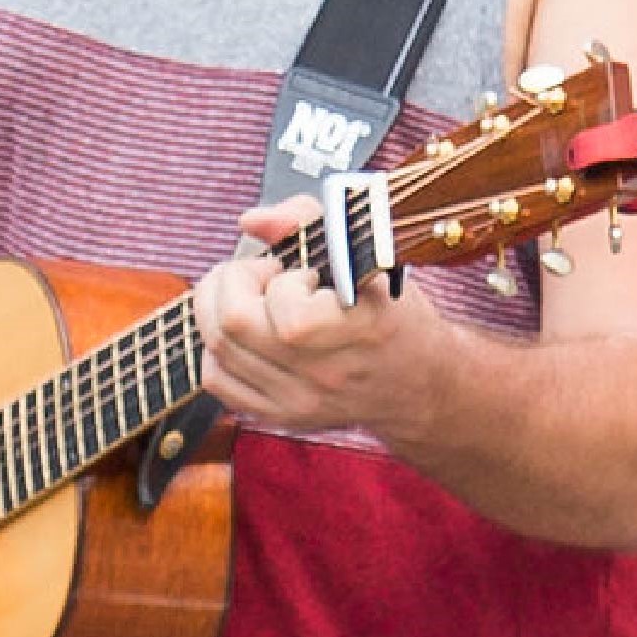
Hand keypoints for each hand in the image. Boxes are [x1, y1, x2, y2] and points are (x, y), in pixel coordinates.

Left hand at [192, 196, 449, 438]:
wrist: (419, 384)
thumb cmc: (393, 313)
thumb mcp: (368, 254)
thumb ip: (308, 219)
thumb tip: (251, 220)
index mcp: (362, 333)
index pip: (289, 317)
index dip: (282, 281)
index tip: (301, 273)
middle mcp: (326, 376)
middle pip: (234, 327)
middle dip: (234, 280)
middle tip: (260, 273)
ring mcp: (299, 403)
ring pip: (218, 349)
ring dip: (220, 307)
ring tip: (252, 297)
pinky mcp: (280, 416)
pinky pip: (216, 379)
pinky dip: (218, 347)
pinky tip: (246, 331)